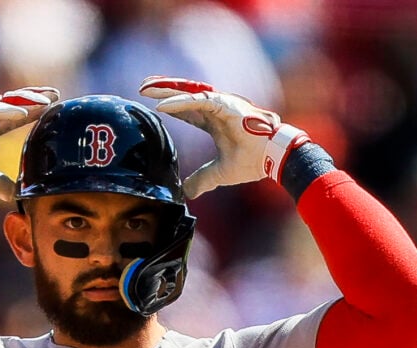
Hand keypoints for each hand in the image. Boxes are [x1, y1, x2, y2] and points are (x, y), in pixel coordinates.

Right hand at [0, 88, 56, 196]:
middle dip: (35, 98)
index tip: (54, 107)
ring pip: (4, 103)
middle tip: (57, 95)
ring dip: (26, 100)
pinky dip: (7, 111)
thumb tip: (17, 195)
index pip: (14, 115)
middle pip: (13, 103)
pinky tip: (25, 112)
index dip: (34, 110)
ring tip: (47, 99)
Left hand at [140, 79, 307, 196]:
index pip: (188, 110)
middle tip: (142, 87)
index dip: (171, 107)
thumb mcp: (220, 173)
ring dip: (165, 90)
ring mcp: (221, 104)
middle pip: (183, 96)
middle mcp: (217, 109)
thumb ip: (203, 179)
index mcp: (216, 121)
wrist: (274, 157)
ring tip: (145, 88)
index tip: (153, 107)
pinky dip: (179, 104)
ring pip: (187, 93)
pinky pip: (197, 102)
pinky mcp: (225, 106)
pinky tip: (161, 106)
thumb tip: (187, 191)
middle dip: (162, 90)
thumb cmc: (254, 161)